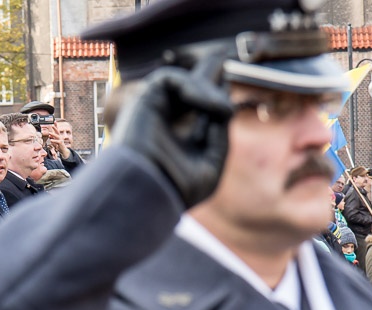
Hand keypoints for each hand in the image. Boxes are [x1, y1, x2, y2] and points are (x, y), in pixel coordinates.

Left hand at [47, 125, 70, 158]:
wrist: (63, 150)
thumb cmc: (59, 145)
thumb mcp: (55, 141)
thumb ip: (52, 138)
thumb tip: (49, 135)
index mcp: (58, 135)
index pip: (57, 130)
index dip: (56, 125)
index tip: (55, 121)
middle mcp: (60, 137)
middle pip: (57, 131)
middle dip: (55, 128)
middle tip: (52, 125)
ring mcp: (60, 139)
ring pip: (56, 136)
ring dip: (53, 134)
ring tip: (49, 133)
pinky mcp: (60, 143)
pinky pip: (57, 141)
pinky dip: (54, 140)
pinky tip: (51, 140)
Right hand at [110, 49, 232, 206]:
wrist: (147, 190)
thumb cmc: (175, 187)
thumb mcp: (210, 165)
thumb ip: (220, 136)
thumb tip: (225, 107)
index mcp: (177, 138)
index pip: (196, 109)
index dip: (215, 95)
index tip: (228, 92)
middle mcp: (164, 121)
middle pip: (187, 87)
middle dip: (207, 72)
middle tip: (222, 56)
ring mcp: (153, 109)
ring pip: (183, 82)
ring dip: (208, 89)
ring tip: (225, 109)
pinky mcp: (143, 99)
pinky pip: (170, 78)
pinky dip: (192, 85)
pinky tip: (208, 104)